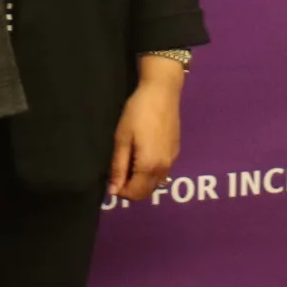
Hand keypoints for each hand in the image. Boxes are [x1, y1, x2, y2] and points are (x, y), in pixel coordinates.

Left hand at [109, 66, 183, 199]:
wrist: (162, 92)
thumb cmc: (138, 113)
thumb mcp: (122, 138)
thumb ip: (118, 166)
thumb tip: (113, 190)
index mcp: (149, 166)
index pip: (134, 193)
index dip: (120, 192)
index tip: (111, 180)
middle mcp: (164, 168)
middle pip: (146, 192)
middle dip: (131, 190)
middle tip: (119, 174)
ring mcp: (172, 160)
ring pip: (156, 184)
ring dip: (141, 183)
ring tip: (129, 165)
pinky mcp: (176, 152)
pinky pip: (162, 172)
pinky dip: (151, 174)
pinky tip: (142, 157)